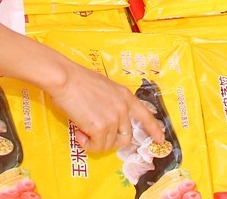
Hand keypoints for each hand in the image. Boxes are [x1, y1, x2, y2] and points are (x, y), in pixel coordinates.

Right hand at [47, 59, 165, 152]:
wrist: (65, 78)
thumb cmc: (78, 80)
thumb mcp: (103, 88)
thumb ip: (111, 102)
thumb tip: (105, 118)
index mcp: (125, 96)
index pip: (145, 115)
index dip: (154, 129)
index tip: (161, 139)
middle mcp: (123, 108)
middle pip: (125, 137)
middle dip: (111, 142)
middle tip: (94, 137)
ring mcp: (113, 118)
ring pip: (109, 144)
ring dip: (95, 143)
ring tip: (81, 131)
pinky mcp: (101, 128)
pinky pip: (97, 146)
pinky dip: (87, 144)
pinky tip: (78, 133)